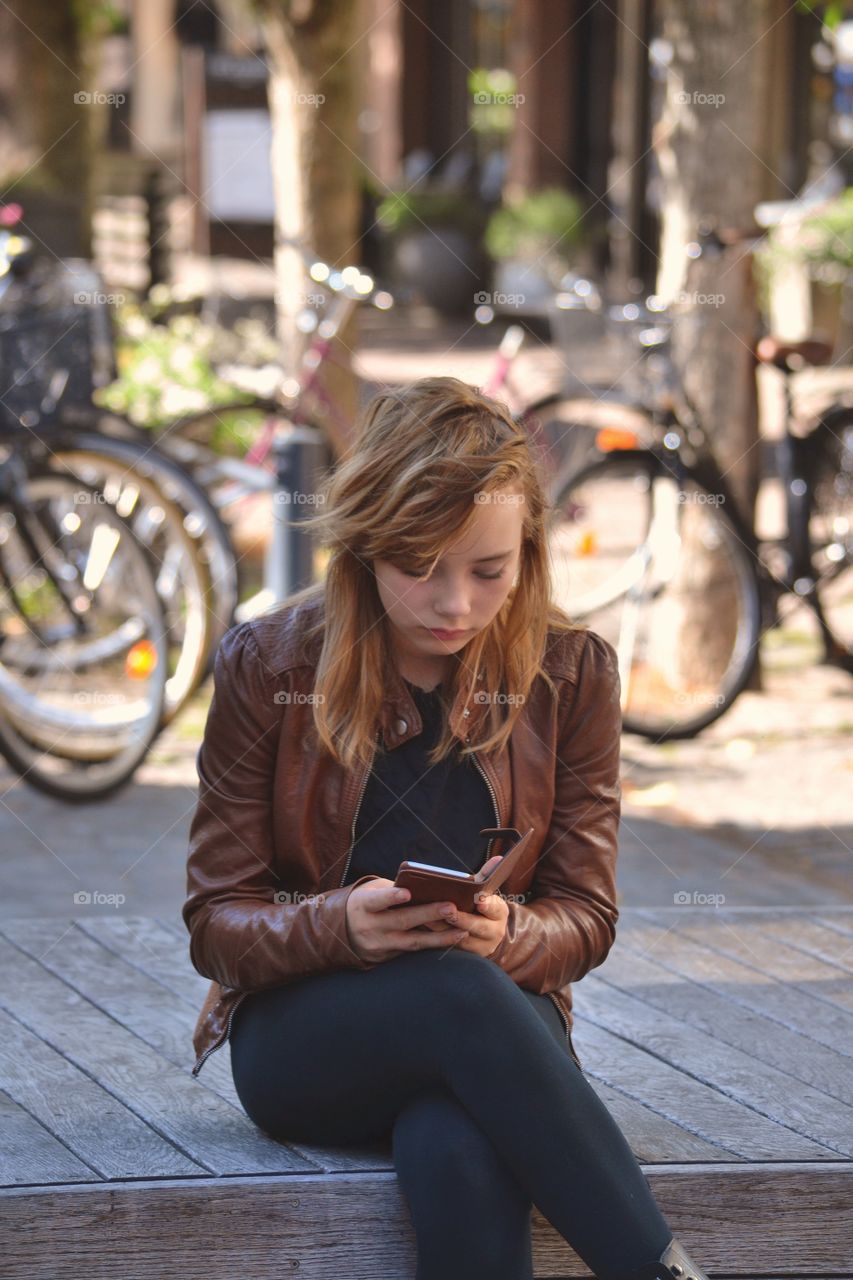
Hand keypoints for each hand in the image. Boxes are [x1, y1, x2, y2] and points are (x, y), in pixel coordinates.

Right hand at [345, 878, 469, 963]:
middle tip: (451, 908)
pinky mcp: (386, 959)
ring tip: (461, 931)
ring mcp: (378, 946)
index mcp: (362, 905)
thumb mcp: (371, 891)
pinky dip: (432, 946)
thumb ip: (393, 889)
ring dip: (438, 938)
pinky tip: (452, 941)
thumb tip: (428, 888)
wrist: (343, 932)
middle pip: (401, 920)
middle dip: (428, 914)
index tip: (407, 893)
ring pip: (411, 942)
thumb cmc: (365, 902)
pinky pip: (412, 952)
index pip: (377, 900)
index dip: (391, 897)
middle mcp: (369, 927)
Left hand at [417, 855, 508, 957]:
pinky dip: (436, 938)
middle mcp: (494, 933)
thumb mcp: (486, 891)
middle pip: (477, 927)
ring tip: (427, 918)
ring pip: (460, 940)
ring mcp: (480, 948)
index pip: (496, 909)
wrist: (485, 932)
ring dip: (443, 929)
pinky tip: (422, 927)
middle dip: (461, 919)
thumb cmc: (481, 905)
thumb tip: (498, 858)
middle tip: (447, 910)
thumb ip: (488, 875)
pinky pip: (449, 948)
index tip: (478, 900)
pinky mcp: (465, 957)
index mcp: (500, 914)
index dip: (488, 905)